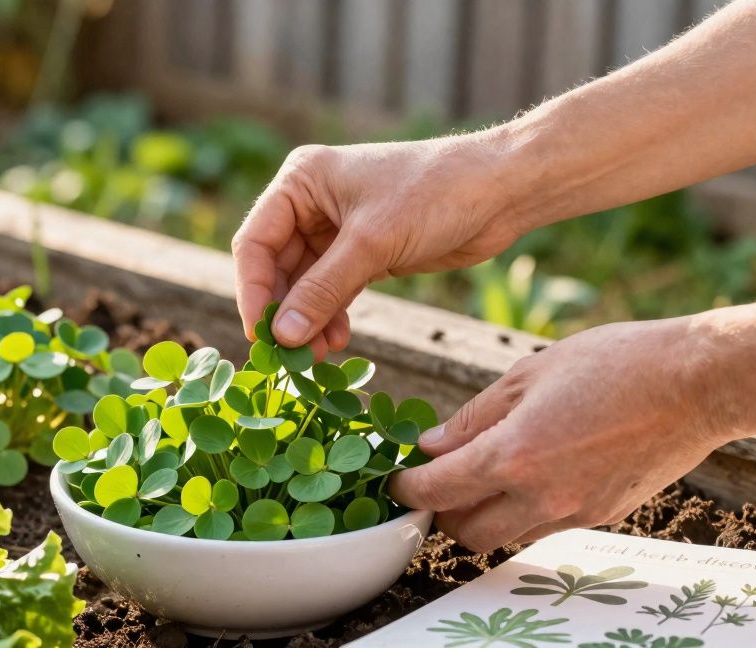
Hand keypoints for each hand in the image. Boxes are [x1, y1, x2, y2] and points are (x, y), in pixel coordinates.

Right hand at [232, 137, 524, 354]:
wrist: (501, 190)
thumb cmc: (435, 194)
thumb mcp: (372, 243)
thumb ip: (323, 290)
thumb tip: (282, 337)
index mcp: (301, 181)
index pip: (255, 242)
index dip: (253, 291)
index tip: (261, 335)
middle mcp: (311, 203)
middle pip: (276, 268)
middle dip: (284, 313)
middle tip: (289, 356)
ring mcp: (336, 229)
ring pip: (304, 286)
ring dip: (307, 322)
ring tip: (317, 358)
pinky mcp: (363, 253)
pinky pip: (331, 292)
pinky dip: (330, 318)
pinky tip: (337, 342)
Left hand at [388, 317, 730, 551]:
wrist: (698, 383)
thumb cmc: (614, 363)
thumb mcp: (527, 374)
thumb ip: (473, 417)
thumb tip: (431, 445)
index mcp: (512, 455)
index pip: (436, 492)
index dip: (406, 489)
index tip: (397, 480)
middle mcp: (540, 496)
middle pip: (464, 534)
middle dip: (442, 513)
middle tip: (438, 481)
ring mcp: (574, 512)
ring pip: (506, 537)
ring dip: (483, 516)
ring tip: (484, 477)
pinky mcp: (602, 516)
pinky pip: (545, 526)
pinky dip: (526, 510)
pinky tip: (535, 473)